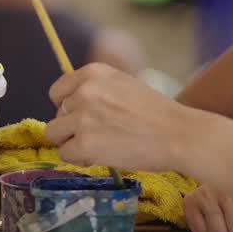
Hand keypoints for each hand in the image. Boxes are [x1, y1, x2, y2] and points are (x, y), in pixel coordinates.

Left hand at [44, 62, 193, 171]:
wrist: (178, 134)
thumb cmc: (156, 113)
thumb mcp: (122, 85)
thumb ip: (95, 90)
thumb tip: (68, 106)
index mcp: (93, 72)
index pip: (57, 91)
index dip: (67, 107)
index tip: (82, 117)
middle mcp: (84, 91)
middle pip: (56, 114)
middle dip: (71, 127)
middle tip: (98, 135)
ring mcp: (82, 118)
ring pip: (55, 134)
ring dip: (72, 143)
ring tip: (98, 146)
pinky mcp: (84, 144)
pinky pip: (65, 154)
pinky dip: (79, 158)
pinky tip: (101, 156)